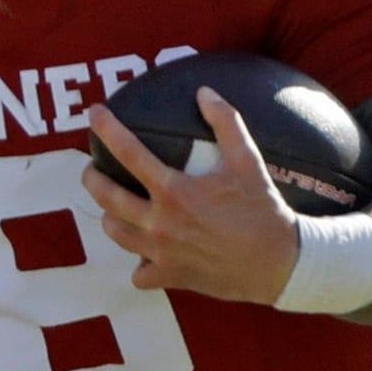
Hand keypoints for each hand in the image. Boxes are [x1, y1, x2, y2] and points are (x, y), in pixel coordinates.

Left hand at [82, 88, 296, 303]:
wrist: (279, 263)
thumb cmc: (263, 210)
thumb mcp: (248, 160)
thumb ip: (226, 122)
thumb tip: (205, 93)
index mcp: (174, 191)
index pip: (128, 152)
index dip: (107, 129)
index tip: (94, 114)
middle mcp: (159, 222)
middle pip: (107, 196)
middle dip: (92, 178)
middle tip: (92, 168)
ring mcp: (161, 253)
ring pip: (115, 233)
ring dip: (109, 216)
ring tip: (113, 207)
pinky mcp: (170, 277)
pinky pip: (138, 273)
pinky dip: (138, 264)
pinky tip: (144, 254)